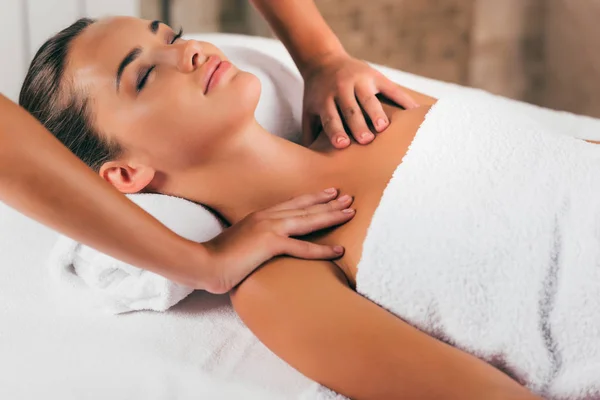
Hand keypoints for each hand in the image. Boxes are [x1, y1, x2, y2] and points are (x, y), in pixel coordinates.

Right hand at [203, 188, 354, 293]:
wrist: (203, 264)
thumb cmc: (218, 259)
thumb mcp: (239, 244)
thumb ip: (253, 242)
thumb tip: (261, 249)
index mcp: (260, 217)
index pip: (292, 204)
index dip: (313, 198)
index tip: (330, 193)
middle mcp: (267, 217)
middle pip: (304, 207)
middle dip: (329, 202)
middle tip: (350, 197)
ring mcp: (269, 228)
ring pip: (308, 220)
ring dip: (331, 215)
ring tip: (351, 212)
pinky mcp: (270, 243)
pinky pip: (302, 247)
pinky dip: (322, 249)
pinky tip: (339, 250)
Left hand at [301, 53, 418, 147]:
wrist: (323, 60)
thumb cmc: (317, 95)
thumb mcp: (309, 110)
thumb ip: (309, 134)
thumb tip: (310, 163)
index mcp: (325, 99)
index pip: (330, 117)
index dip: (336, 131)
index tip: (343, 144)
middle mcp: (341, 88)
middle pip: (350, 109)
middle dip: (358, 125)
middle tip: (366, 140)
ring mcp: (359, 80)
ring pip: (368, 98)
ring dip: (376, 113)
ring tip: (384, 127)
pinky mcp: (375, 75)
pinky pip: (391, 89)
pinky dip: (403, 100)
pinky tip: (413, 111)